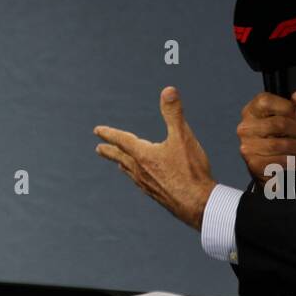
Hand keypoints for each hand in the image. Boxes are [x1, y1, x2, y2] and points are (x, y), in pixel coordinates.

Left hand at [94, 86, 216, 230]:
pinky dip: (135, 176)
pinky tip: (141, 180)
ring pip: (130, 172)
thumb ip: (174, 114)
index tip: (97, 131)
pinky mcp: (157, 195)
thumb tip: (168, 90)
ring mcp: (147, 185)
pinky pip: (140, 183)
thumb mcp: (183, 137)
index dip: (109, 133)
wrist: (199, 206)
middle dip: (110, 151)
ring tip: (119, 162)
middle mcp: (141, 171)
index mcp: (144, 155)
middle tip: (99, 149)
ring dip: (122, 164)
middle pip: (121, 158)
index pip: (122, 141)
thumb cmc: (191, 171)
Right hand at [237, 90, 295, 180]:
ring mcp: (247, 146)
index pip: (265, 101)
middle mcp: (245, 127)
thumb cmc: (282, 137)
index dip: (287, 107)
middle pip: (278, 124)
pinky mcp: (254, 164)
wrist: (272, 168)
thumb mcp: (292, 118)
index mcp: (251, 111)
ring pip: (281, 144)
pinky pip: (281, 161)